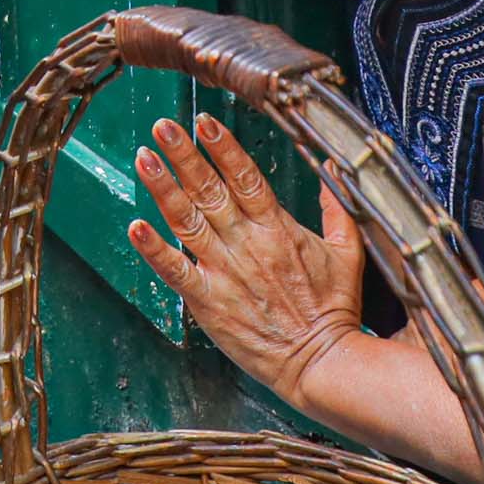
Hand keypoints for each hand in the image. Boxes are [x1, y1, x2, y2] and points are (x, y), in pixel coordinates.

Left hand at [126, 113, 364, 408]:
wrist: (323, 362)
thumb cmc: (335, 309)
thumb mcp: (348, 252)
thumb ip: (337, 208)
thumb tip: (332, 167)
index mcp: (277, 228)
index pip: (246, 177)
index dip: (223, 147)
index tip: (203, 121)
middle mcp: (247, 243)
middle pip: (210, 190)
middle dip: (184, 155)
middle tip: (161, 126)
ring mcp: (225, 271)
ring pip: (188, 221)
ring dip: (163, 188)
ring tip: (143, 158)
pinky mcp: (210, 302)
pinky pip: (176, 271)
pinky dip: (155, 249)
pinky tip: (135, 227)